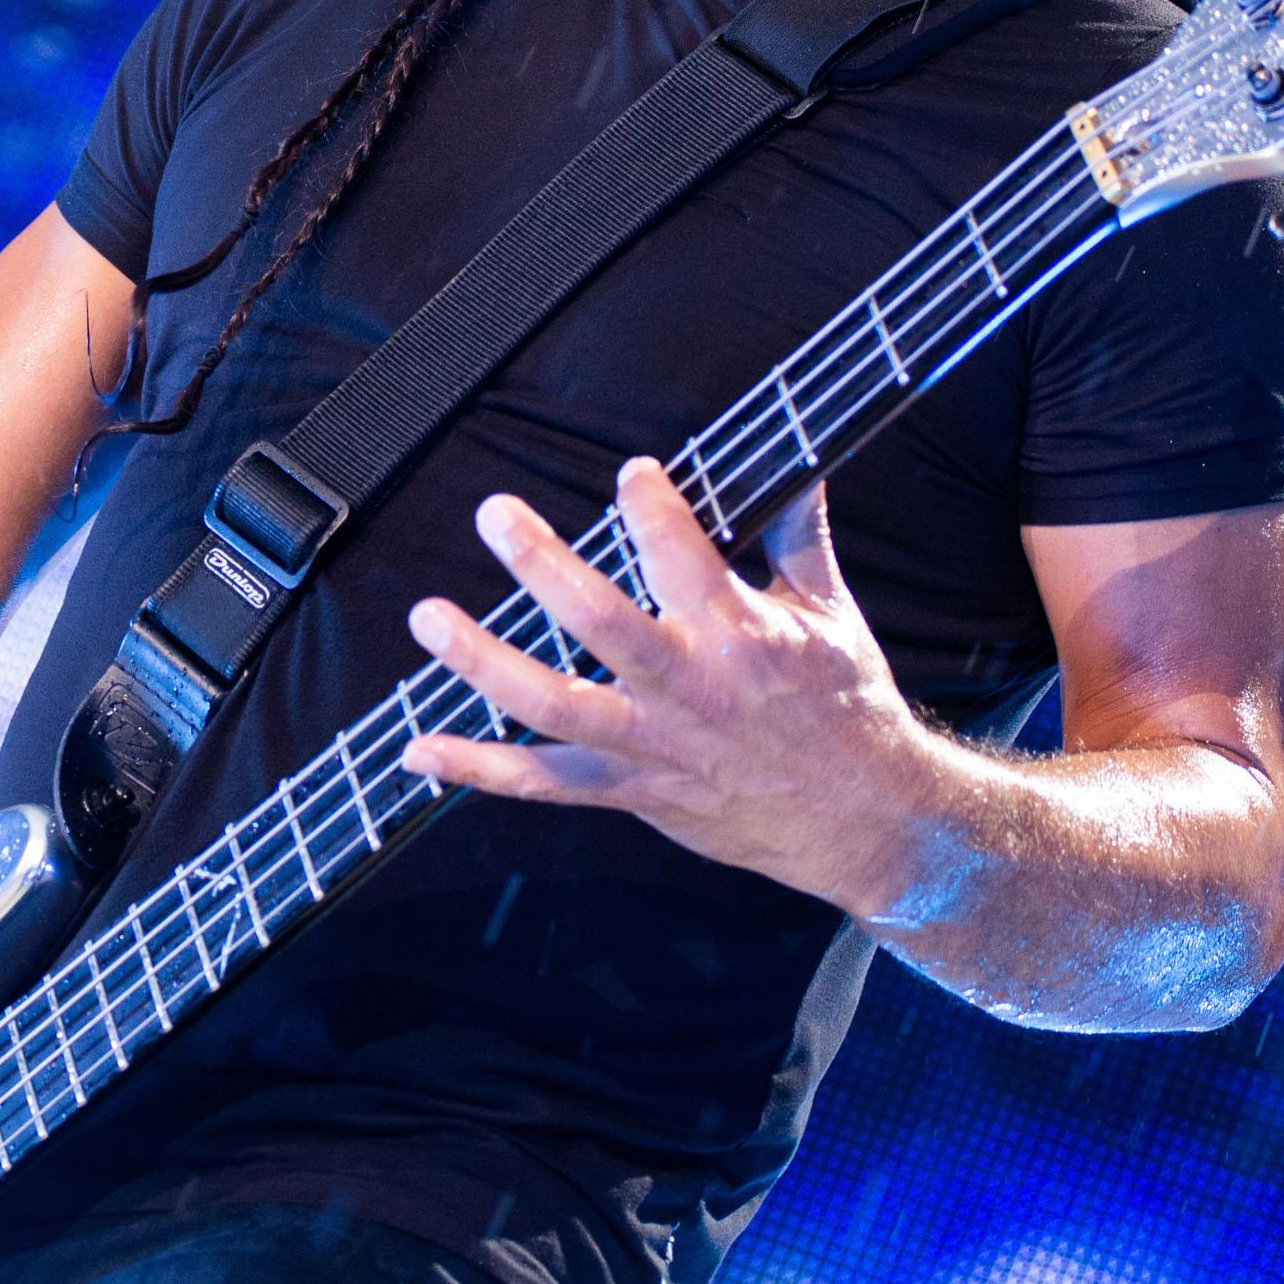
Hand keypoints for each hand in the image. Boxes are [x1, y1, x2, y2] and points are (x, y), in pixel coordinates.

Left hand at [399, 458, 935, 913]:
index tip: (629, 472)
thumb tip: (798, 462)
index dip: (650, 507)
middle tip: (496, 515)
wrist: (865, 821)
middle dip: (542, 567)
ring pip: (552, 704)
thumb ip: (798, 534)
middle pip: (601, 624)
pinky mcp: (632, 790)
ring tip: (429, 618)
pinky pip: (542, 784)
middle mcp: (689, 689)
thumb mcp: (831, 614)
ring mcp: (652, 745)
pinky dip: (477, 769)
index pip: (684, 556)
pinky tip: (418, 751)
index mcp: (743, 635)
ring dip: (482, 662)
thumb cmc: (847, 709)